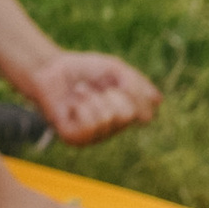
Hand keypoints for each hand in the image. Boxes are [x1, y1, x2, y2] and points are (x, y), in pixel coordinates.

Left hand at [22, 49, 162, 146]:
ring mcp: (94, 136)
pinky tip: (72, 104)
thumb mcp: (114, 70)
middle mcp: (112, 129)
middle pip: (127, 114)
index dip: (132, 91)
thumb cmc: (83, 70)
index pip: (146, 113)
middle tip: (95, 88)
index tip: (116, 82)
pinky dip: (81, 106)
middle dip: (110, 93)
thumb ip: (136, 84)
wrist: (50, 69)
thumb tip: (157, 101)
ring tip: (80, 94)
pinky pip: (89, 124)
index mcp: (125, 115)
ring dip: (92, 97)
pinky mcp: (75, 138)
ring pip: (107, 118)